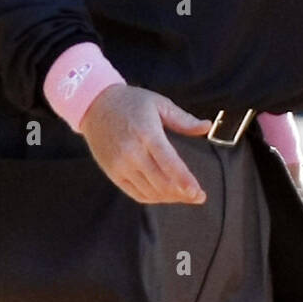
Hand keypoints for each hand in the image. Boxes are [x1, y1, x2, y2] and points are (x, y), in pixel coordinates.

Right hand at [79, 84, 210, 204]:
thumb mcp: (159, 103)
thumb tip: (207, 126)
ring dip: (170, 197)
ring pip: (150, 191)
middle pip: (161, 181)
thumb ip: (184, 119)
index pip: (168, 162)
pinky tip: (165, 195)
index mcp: (147, 133)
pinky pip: (135, 193)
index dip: (183, 179)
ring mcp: (120, 165)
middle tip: (199, 196)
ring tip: (186, 196)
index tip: (197, 192)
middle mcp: (132, 152)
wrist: (95, 105)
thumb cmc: (132, 102)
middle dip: (183, 193)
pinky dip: (153, 198)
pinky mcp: (113, 173)